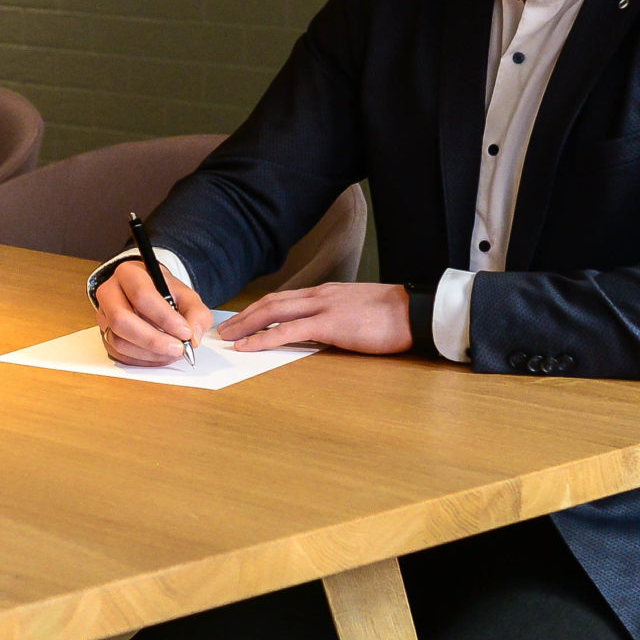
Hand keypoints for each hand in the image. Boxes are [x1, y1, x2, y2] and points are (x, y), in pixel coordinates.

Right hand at [94, 261, 218, 366]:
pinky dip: (142, 361)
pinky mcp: (104, 335)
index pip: (141, 295)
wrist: (149, 294)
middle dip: (153, 340)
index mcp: (128, 274)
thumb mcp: (186, 295)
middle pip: (121, 320)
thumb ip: (196, 313)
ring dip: (149, 353)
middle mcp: (109, 293)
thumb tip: (193, 337)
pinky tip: (160, 356)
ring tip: (171, 352)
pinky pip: (118, 354)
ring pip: (118, 341)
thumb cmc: (164, 292)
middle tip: (178, 349)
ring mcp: (103, 316)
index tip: (184, 331)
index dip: (164, 317)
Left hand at [215, 282, 414, 354]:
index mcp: (326, 293)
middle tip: (224, 329)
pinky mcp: (328, 324)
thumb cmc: (393, 317)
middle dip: (244, 316)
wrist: (415, 311)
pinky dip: (263, 338)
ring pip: (273, 313)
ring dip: (246, 325)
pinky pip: (287, 331)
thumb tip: (318, 333)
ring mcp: (322, 307)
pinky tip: (247, 346)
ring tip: (228, 337)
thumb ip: (335, 318)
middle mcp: (318, 295)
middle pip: (271, 302)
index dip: (259, 309)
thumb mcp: (357, 312)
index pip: (283, 298)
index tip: (242, 319)